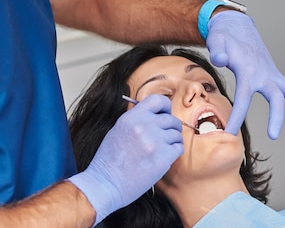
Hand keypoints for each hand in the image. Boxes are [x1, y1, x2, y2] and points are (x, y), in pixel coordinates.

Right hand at [67, 94, 182, 225]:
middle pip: (171, 119)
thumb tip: (156, 115)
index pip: (158, 100)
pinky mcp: (163, 157)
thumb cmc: (109, 161)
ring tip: (162, 150)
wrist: (106, 184)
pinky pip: (179, 148)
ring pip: (176, 134)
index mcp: (131, 118)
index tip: (165, 114)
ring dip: (173, 141)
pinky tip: (165, 158)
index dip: (165, 106)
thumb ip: (137, 120)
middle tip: (165, 138)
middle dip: (171, 128)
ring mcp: (154, 141)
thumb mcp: (118, 130)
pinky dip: (175, 152)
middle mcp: (144, 126)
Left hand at [206, 11, 284, 138]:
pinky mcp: (274, 75)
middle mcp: (263, 74)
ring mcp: (271, 74)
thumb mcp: (217, 42)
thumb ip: (218, 52)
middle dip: (276, 117)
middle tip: (273, 136)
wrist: (237, 26)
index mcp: (248, 70)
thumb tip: (220, 60)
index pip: (244, 97)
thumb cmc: (224, 37)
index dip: (238, 116)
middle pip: (275, 97)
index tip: (231, 132)